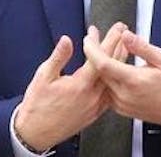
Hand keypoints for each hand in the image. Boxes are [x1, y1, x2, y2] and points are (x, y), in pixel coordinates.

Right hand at [14, 23, 126, 151]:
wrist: (36, 132)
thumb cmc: (38, 106)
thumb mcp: (43, 76)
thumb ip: (58, 57)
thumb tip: (67, 41)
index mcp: (80, 85)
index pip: (100, 58)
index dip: (108, 40)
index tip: (114, 29)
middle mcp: (92, 96)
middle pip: (112, 68)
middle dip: (119, 47)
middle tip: (124, 33)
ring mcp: (95, 106)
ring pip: (114, 81)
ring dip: (119, 63)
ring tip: (123, 49)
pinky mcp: (94, 114)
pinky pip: (110, 94)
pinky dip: (115, 80)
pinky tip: (115, 75)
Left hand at [83, 27, 160, 130]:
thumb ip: (141, 47)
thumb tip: (125, 35)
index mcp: (133, 81)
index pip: (102, 64)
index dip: (92, 49)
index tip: (88, 37)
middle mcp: (124, 95)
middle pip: (99, 71)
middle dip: (94, 52)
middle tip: (94, 36)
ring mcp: (122, 104)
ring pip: (102, 81)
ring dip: (100, 64)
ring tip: (103, 47)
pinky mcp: (122, 109)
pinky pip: (107, 90)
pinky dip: (107, 76)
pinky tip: (111, 65)